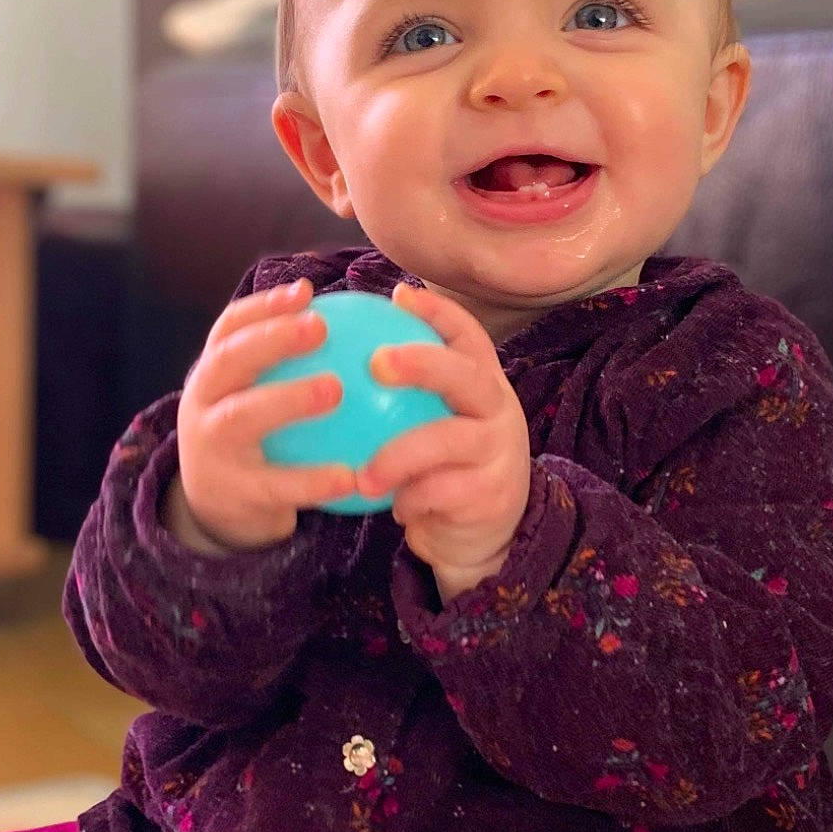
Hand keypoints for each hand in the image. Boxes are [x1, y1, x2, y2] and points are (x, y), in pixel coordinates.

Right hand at [169, 278, 357, 552]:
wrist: (216, 513)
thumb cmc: (254, 442)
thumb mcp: (257, 400)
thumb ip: (290, 367)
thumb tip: (361, 322)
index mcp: (213, 375)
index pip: (230, 328)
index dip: (264, 306)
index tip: (306, 293)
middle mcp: (202, 404)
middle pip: (228, 360)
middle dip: (271, 337)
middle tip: (320, 326)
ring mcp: (211, 448)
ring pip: (243, 417)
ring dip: (288, 398)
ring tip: (335, 388)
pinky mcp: (231, 493)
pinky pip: (275, 485)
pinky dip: (312, 480)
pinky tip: (352, 476)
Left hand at [357, 282, 532, 600]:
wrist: (482, 535)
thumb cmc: (442, 468)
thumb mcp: (431, 424)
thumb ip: (400, 396)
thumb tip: (333, 354)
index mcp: (482, 384)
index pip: (467, 336)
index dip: (438, 313)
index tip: (399, 296)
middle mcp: (497, 409)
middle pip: (467, 376)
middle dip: (424, 363)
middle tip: (377, 363)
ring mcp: (499, 452)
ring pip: (449, 441)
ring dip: (400, 455)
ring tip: (364, 473)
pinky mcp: (493, 495)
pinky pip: (444, 492)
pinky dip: (413, 498)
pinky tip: (392, 506)